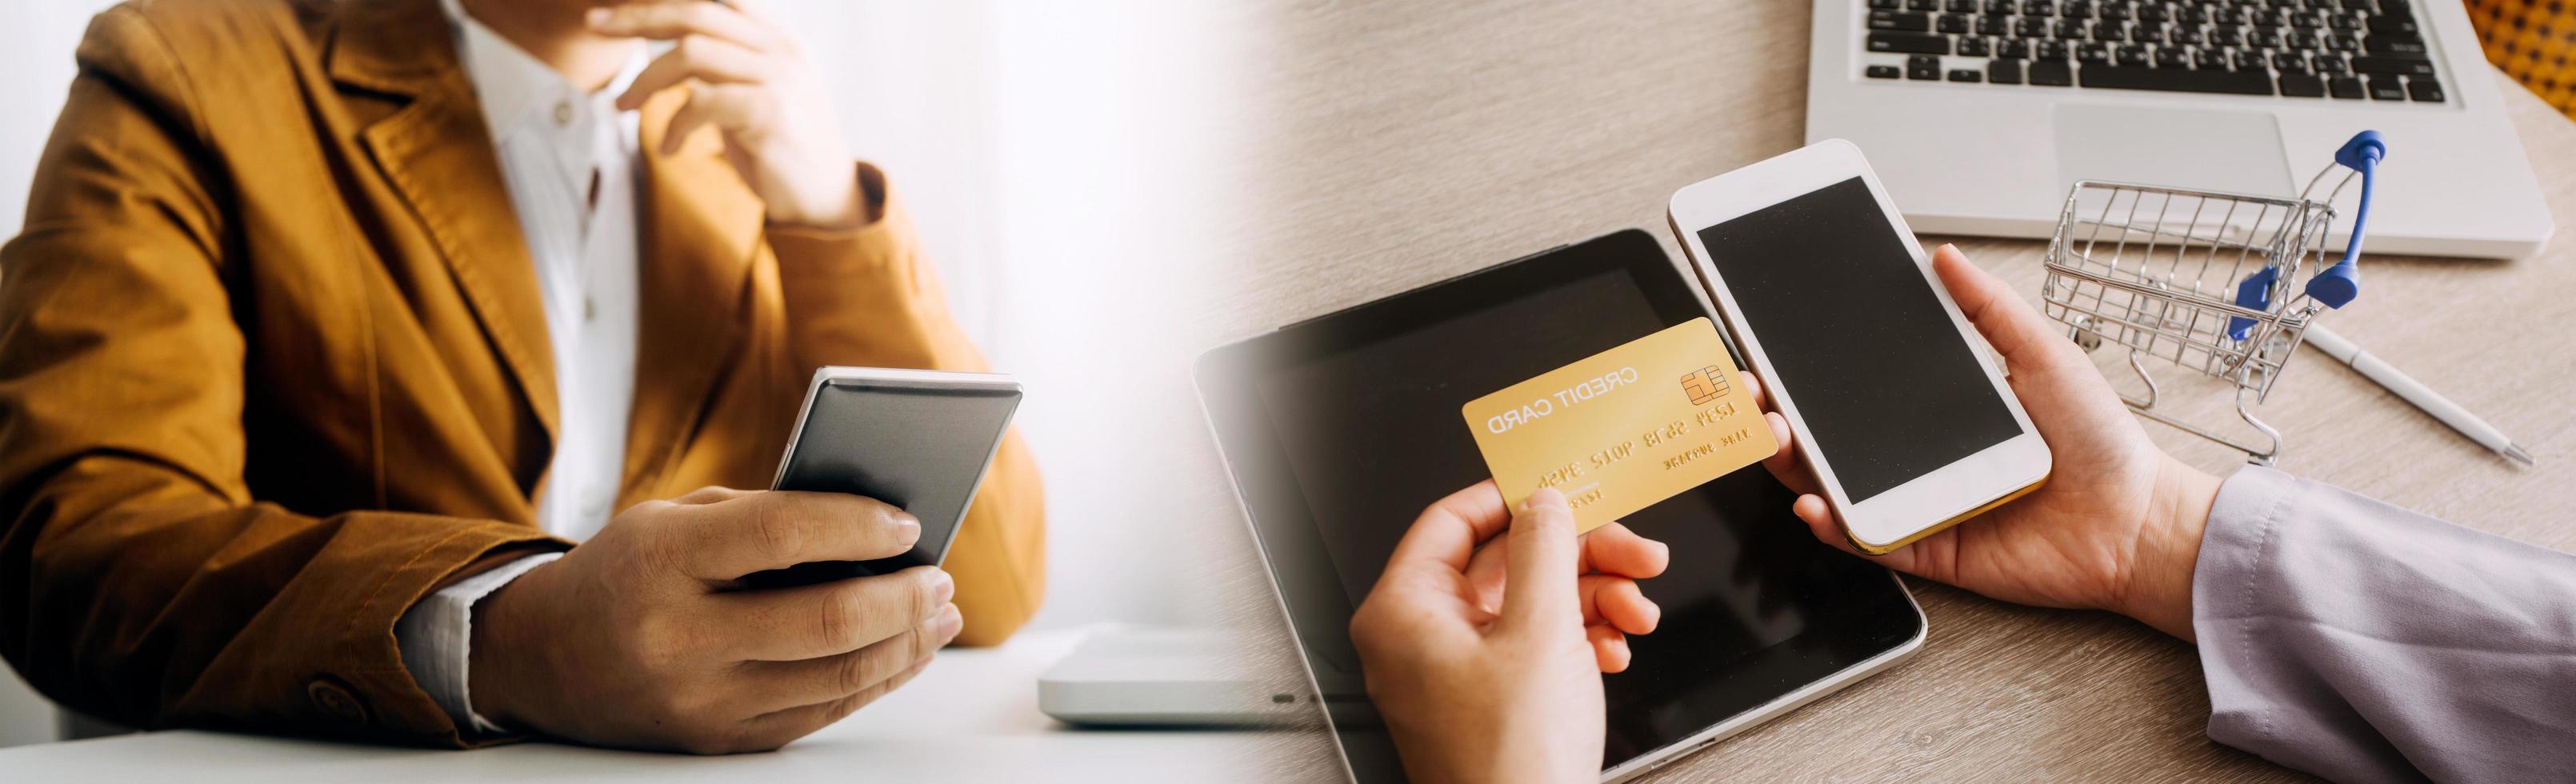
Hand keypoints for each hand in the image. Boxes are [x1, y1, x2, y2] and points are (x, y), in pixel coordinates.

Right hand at [470, 487, 960, 752]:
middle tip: (939, 578)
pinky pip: (819, 714)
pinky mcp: (718, 740)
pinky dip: (875, 681)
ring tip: (940, 614)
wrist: (543, 658)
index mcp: (662, 561)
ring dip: (905, 643)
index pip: (780, 535)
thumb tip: (872, 529)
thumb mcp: (671, 519)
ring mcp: (699, 701)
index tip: (905, 524)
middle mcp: (678, 638)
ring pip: (835, 677)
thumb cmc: (624, 574)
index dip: (856, 526)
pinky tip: (903, 652)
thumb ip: (763, 516)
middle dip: (902, 597)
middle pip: (825, 621)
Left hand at [590, 0, 864, 227]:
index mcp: (779, 38)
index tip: (618, 8)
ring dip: (646, 78)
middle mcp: (782, 49)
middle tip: (596, 25)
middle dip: (637, 16)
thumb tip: (669, 49)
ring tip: (624, 105)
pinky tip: (669, 147)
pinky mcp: (771, 112)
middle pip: (696, 12)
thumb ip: (725, 65)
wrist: (827, 199)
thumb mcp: (756, 93)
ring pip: (692, 52)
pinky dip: (674, 124)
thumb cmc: (783, 149)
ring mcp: (779, 78)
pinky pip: (702, 103)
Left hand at [1349, 483, 1670, 783]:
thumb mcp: (1540, 633)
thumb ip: (1545, 551)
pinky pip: (1534, 646)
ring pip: (1530, 603)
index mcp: (1403, 611)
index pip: (1451, 520)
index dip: (1513, 497)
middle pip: (1505, 561)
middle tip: (1637, 553)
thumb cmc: (1510, 764)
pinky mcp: (1489, 701)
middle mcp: (1419, 638)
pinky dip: (1580, 640)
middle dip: (1582, 558)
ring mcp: (1454, 672)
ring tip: (1638, 612)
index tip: (1565, 487)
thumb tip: (1545, 502)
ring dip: (1594, 599)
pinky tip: (1615, 647)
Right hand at [1759, 244, 2220, 638]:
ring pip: (1833, 485)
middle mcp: (1918, 456)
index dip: (1808, 366)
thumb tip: (1943, 256)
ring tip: (1774, 434)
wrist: (2138, 521)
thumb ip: (1990, 309)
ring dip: (1793, 461)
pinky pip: (1864, 540)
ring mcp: (1917, 503)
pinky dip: (1832, 524)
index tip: (1772, 341)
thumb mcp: (2044, 354)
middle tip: (1752, 389)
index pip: (1856, 383)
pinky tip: (1814, 500)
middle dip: (1778, 411)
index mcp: (1938, 409)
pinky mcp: (1926, 551)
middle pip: (1827, 434)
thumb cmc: (2101, 444)